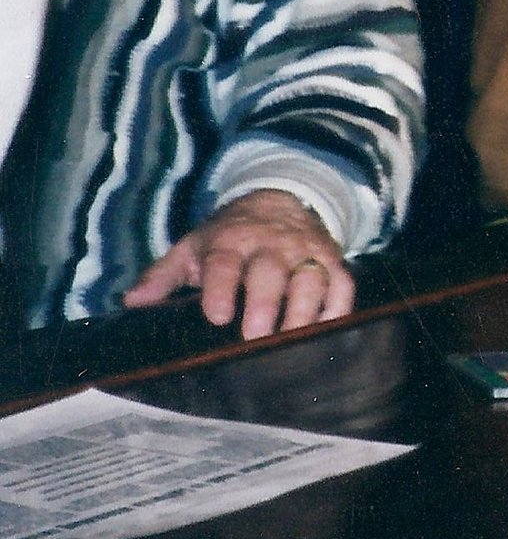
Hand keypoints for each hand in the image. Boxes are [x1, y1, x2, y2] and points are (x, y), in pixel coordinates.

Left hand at [123, 188, 353, 339]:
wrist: (278, 199)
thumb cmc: (228, 235)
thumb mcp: (191, 247)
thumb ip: (163, 275)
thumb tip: (133, 301)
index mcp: (231, 241)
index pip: (225, 262)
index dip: (221, 288)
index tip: (217, 316)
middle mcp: (271, 244)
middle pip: (271, 271)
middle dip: (265, 303)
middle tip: (255, 336)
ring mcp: (305, 252)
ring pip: (311, 278)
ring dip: (303, 309)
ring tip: (292, 339)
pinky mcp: (331, 259)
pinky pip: (342, 283)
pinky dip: (338, 307)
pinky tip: (325, 329)